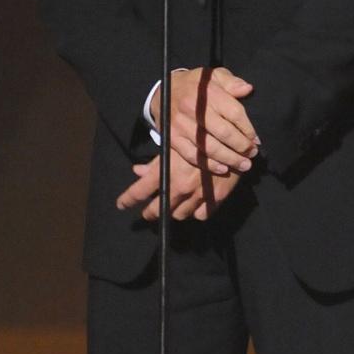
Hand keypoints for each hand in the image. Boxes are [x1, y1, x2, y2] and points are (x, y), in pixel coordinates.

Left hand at [116, 150, 243, 221]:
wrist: (232, 140)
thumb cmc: (200, 138)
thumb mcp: (174, 146)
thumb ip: (155, 163)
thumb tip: (137, 172)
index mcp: (166, 172)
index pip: (138, 191)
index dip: (127, 200)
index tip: (121, 204)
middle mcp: (179, 187)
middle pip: (158, 210)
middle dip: (150, 212)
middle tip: (147, 212)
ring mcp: (197, 196)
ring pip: (179, 214)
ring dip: (174, 211)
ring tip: (173, 206)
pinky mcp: (214, 199)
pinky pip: (200, 214)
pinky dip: (196, 211)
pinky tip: (195, 205)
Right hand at [152, 66, 258, 175]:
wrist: (162, 92)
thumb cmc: (194, 85)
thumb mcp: (213, 76)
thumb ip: (231, 82)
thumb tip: (248, 89)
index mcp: (207, 92)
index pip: (234, 113)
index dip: (247, 129)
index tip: (256, 139)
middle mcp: (193, 109)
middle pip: (224, 133)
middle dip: (242, 146)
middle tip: (253, 153)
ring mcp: (181, 125)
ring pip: (210, 147)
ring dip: (230, 159)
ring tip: (244, 164)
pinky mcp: (172, 138)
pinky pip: (193, 155)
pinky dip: (209, 164)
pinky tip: (223, 168)